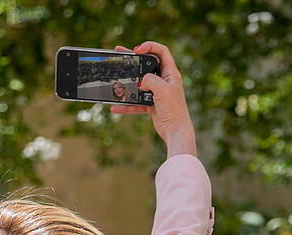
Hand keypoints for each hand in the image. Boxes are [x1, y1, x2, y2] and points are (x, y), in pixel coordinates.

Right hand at [110, 41, 196, 157]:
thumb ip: (150, 79)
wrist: (175, 131)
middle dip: (134, 59)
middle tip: (121, 52)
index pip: (162, 52)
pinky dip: (126, 105)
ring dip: (127, 81)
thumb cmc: (174, 110)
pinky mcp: (151, 104)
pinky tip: (116, 107)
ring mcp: (157, 92)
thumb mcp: (162, 89)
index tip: (137, 50)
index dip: (150, 46)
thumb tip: (141, 82)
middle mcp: (164, 81)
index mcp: (171, 73)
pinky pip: (136, 102)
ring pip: (139, 83)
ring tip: (115, 75)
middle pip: (147, 64)